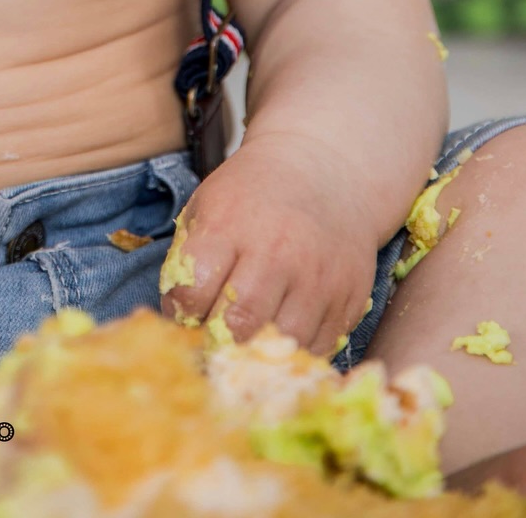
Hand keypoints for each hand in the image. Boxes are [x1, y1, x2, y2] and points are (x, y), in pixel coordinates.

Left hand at [158, 132, 380, 357]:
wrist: (323, 171)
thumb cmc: (252, 194)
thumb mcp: (206, 205)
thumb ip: (186, 259)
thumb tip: (177, 319)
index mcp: (229, 225)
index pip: (191, 293)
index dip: (180, 313)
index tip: (184, 314)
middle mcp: (276, 253)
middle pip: (238, 325)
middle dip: (217, 342)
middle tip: (212, 340)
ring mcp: (317, 278)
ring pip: (281, 344)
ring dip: (258, 352)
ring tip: (246, 341)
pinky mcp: (348, 298)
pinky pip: (317, 349)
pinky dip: (293, 353)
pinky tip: (280, 336)